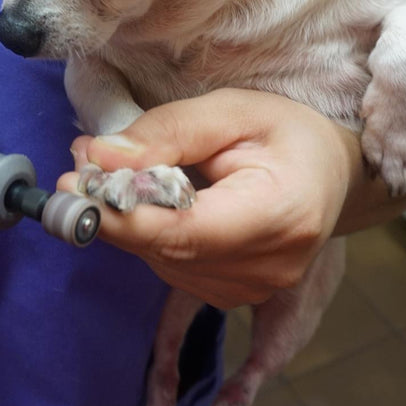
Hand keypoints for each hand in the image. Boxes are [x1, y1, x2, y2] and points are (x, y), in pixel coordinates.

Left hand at [58, 89, 360, 308]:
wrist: (331, 174)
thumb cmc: (285, 134)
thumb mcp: (232, 110)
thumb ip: (167, 132)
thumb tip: (99, 158)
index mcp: (281, 215)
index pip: (185, 231)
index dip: (123, 216)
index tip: (75, 188)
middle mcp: (270, 266)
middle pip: (167, 248)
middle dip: (114, 210)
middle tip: (81, 165)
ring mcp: (253, 289)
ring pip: (162, 260)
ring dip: (128, 220)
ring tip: (117, 173)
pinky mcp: (234, 294)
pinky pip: (172, 266)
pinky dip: (149, 234)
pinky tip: (149, 201)